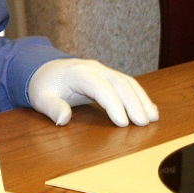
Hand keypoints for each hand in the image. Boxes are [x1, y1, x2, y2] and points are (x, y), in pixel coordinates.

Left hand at [27, 58, 158, 126]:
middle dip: (134, 103)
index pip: (99, 87)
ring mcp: (104, 71)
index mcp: (78, 73)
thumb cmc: (44, 86)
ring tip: (152, 119)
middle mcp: (95, 69)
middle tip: (144, 124)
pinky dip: (140, 97)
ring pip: (128, 82)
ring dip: (142, 100)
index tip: (122, 123)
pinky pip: (127, 84)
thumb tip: (63, 119)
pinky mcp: (109, 76)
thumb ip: (52, 108)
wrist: (45, 69)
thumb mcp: (41, 98)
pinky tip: (150, 110)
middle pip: (119, 83)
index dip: (113, 104)